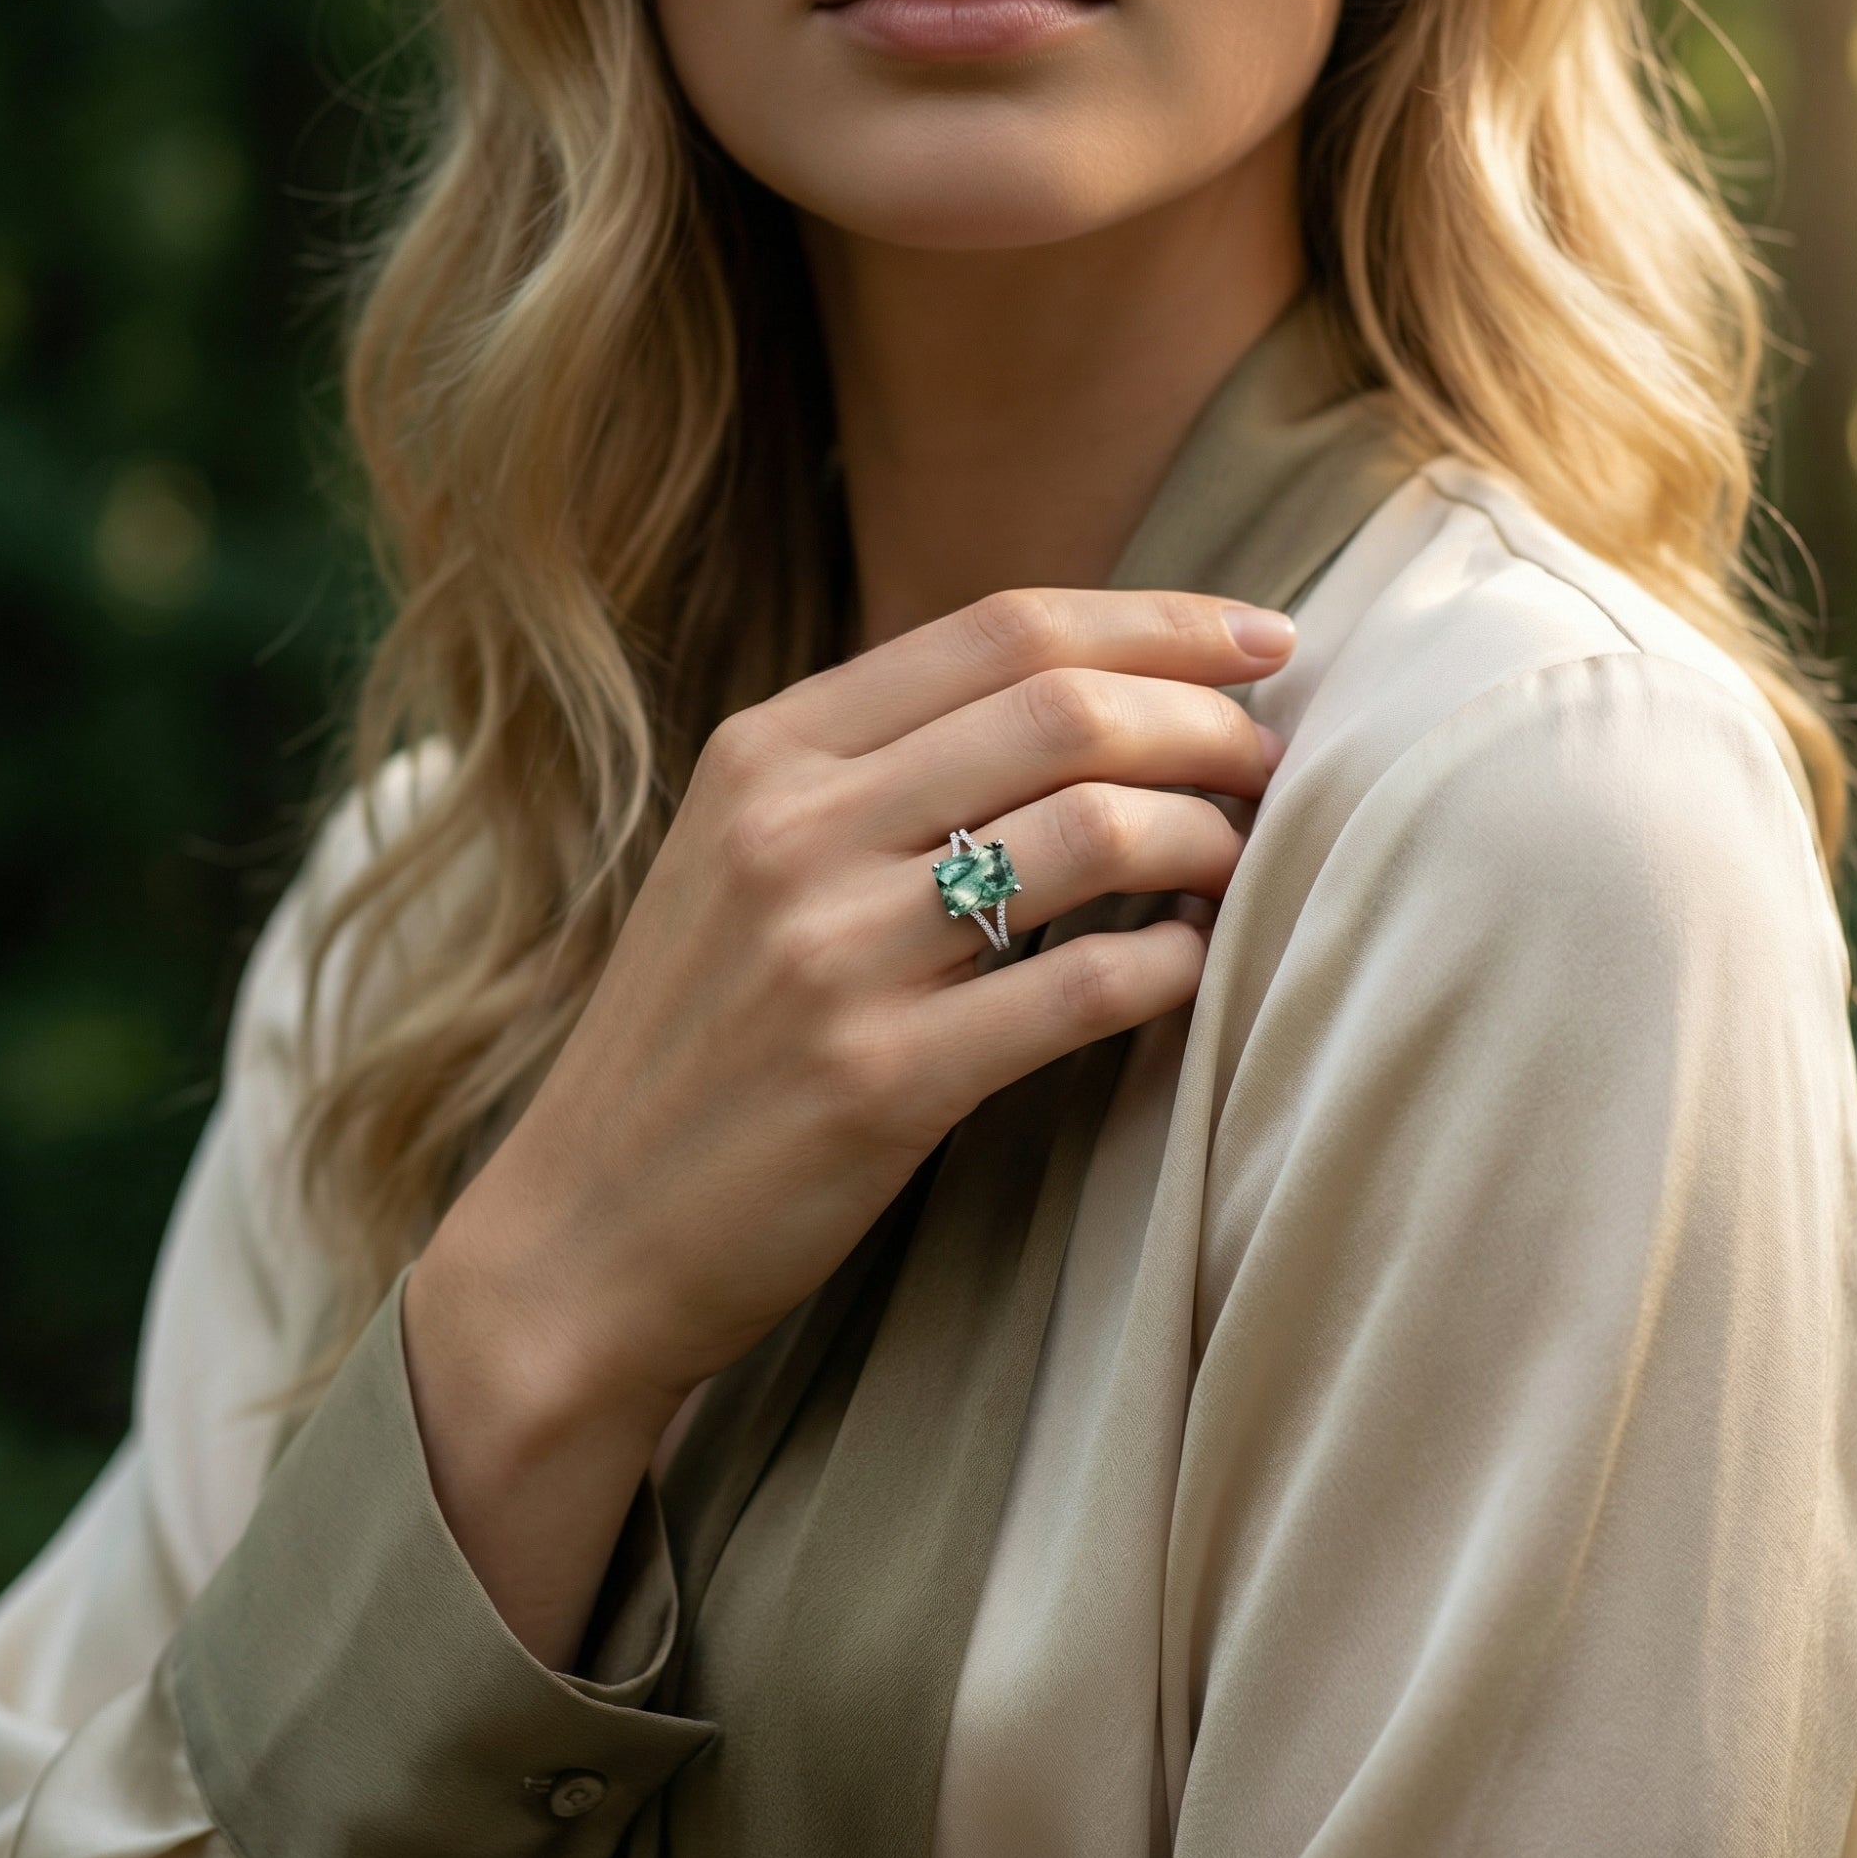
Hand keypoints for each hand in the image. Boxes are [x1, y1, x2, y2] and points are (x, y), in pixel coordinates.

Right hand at [401, 588, 1293, 1658]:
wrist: (582, 1236)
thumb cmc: (694, 1042)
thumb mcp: (744, 860)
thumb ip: (881, 772)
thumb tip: (1088, 708)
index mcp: (766, 751)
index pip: (1004, 627)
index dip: (1159, 622)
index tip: (1262, 640)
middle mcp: (793, 829)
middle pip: (1065, 709)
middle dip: (1208, 721)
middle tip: (1274, 758)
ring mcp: (832, 954)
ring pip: (1093, 833)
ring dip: (1207, 837)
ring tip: (1243, 858)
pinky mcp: (878, 1081)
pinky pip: (1084, 988)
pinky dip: (1170, 963)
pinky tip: (1192, 966)